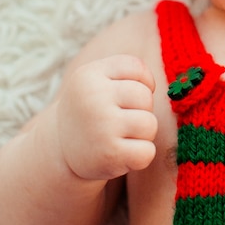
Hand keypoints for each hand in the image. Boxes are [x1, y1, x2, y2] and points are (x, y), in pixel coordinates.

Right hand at [56, 55, 157, 180]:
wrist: (61, 150)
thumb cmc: (93, 108)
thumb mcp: (99, 79)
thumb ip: (130, 70)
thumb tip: (164, 84)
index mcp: (90, 74)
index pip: (137, 68)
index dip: (142, 82)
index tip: (126, 94)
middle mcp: (93, 98)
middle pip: (146, 97)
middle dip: (141, 110)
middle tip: (121, 119)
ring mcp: (101, 127)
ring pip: (150, 124)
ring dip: (142, 133)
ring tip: (121, 136)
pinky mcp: (109, 156)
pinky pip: (148, 152)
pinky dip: (141, 156)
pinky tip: (122, 154)